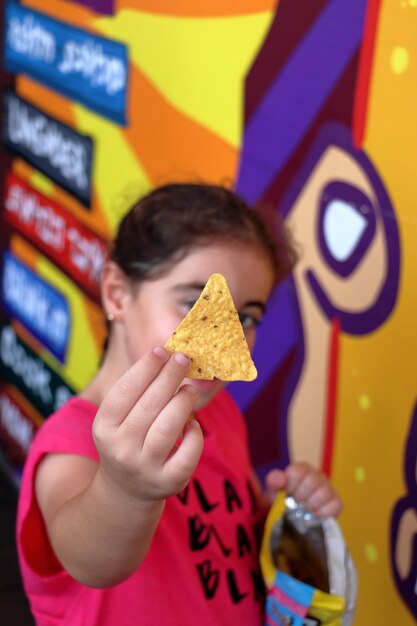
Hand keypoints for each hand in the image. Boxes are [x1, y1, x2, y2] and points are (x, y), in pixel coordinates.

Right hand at [92, 347, 203, 505]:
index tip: (162, 350)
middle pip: (149, 405)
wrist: (126, 491)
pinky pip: (188, 454)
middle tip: (183, 359)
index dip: (145, 368)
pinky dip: (195, 435)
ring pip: (168, 427)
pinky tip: (194, 424)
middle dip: (169, 377)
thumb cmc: (127, 440)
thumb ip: (136, 391)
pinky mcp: (168, 482)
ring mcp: (144, 468)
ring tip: (190, 389)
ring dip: (183, 402)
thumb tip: (166, 355)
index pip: (124, 391)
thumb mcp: (118, 419)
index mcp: (104, 428)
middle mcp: (120, 448)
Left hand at [264, 462, 341, 517]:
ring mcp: (328, 487)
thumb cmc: (285, 500)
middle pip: (311, 482)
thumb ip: (274, 481)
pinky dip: (323, 513)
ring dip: (311, 505)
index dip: (290, 485)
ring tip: (304, 510)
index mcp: (301, 469)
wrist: (294, 518)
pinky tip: (314, 515)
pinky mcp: (336, 502)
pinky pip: (334, 505)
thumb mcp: (274, 491)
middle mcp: (317, 475)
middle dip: (300, 497)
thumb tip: (281, 478)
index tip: (287, 494)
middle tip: (295, 503)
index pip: (297, 471)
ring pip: (323, 493)